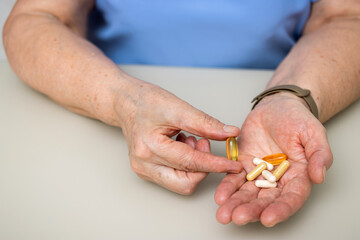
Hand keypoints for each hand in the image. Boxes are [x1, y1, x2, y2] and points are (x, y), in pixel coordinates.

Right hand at [115, 79, 241, 194]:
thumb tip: (230, 133)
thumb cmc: (148, 102)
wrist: (127, 103)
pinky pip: (173, 178)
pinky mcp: (145, 171)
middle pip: (185, 182)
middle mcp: (143, 164)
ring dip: (193, 166)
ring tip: (189, 141)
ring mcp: (143, 170)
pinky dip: (185, 166)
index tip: (234, 165)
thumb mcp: (179, 107)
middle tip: (202, 142)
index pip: (190, 163)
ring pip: (180, 183)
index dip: (215, 164)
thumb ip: (205, 123)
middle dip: (203, 167)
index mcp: (149, 146)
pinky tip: (181, 146)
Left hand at [215, 93, 332, 225]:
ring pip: (247, 192)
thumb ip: (319, 154)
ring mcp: (258, 173)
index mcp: (298, 176)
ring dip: (236, 204)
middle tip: (239, 217)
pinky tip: (220, 196)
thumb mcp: (313, 132)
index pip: (291, 197)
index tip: (268, 218)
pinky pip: (233, 178)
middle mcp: (277, 179)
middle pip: (266, 200)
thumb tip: (319, 176)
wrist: (275, 106)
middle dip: (252, 210)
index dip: (281, 209)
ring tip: (224, 214)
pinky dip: (226, 187)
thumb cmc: (297, 118)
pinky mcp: (242, 164)